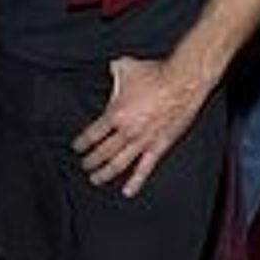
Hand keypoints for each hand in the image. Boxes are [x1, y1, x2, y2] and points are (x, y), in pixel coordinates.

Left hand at [73, 55, 207, 197]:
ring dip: (104, 174)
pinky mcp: (159, 146)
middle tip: (84, 165)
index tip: (76, 148)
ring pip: (118, 164)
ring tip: (95, 179)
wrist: (182, 81)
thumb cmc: (155, 74)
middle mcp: (127, 131)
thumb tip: (111, 68)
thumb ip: (114, 71)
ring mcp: (143, 141)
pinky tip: (127, 191)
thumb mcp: (126, 68)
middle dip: (90, 161)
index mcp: (115, 114)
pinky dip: (135, 182)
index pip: (92, 135)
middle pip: (102, 153)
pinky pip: (145, 168)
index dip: (82, 143)